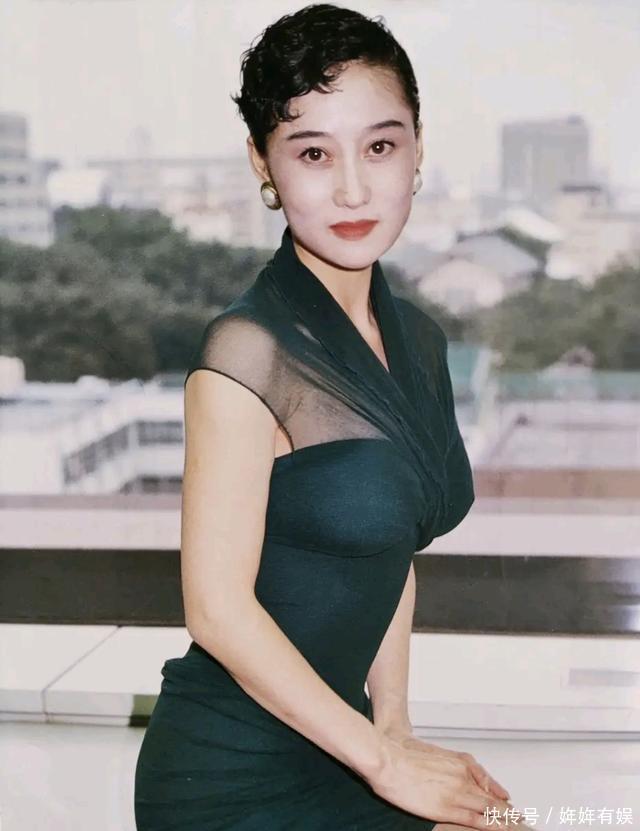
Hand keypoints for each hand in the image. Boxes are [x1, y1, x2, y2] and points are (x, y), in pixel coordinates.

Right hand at [363, 725, 520, 828]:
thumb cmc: (407, 757)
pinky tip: (499, 830)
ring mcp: (456, 793)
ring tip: (518, 829)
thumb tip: (465, 780)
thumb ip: (454, 768)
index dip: (503, 802)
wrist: (388, 760)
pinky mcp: (446, 808)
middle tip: (525, 824)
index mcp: (461, 765)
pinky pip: (475, 820)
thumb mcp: (438, 756)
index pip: (489, 787)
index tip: (516, 811)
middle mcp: (463, 778)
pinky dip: (489, 826)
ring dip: (505, 821)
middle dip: (510, 814)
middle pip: (494, 800)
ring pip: (489, 810)